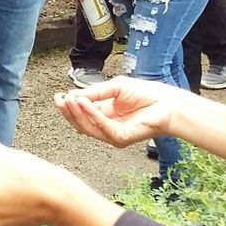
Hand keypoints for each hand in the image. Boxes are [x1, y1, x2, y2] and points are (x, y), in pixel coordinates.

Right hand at [53, 76, 190, 147]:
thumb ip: (96, 92)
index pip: (82, 114)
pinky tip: (83, 103)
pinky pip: (101, 127)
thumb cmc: (145, 94)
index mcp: (105, 115)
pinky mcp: (120, 139)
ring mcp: (113, 135)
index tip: (58, 96)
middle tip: (59, 100)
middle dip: (68, 112)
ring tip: (69, 100)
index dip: (69, 106)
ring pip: (87, 128)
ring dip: (76, 113)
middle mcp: (107, 127)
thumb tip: (74, 96)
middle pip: (81, 123)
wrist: (167, 102)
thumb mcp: (115, 87)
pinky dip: (91, 114)